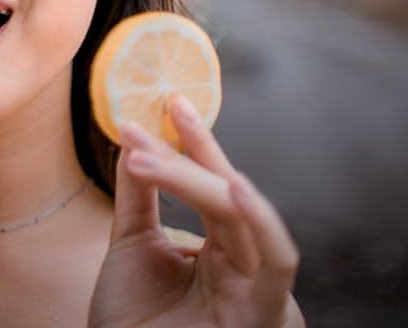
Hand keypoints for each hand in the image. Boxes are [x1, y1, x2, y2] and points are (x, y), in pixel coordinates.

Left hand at [89, 95, 303, 327]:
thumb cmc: (131, 323)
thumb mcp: (132, 247)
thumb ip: (140, 195)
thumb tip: (134, 135)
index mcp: (226, 252)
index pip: (217, 185)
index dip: (198, 142)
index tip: (172, 101)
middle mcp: (250, 268)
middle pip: (227, 196)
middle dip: (184, 158)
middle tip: (138, 129)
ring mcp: (262, 292)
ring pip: (240, 217)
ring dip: (195, 181)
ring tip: (151, 154)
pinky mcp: (267, 315)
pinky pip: (276, 262)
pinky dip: (260, 222)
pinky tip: (235, 187)